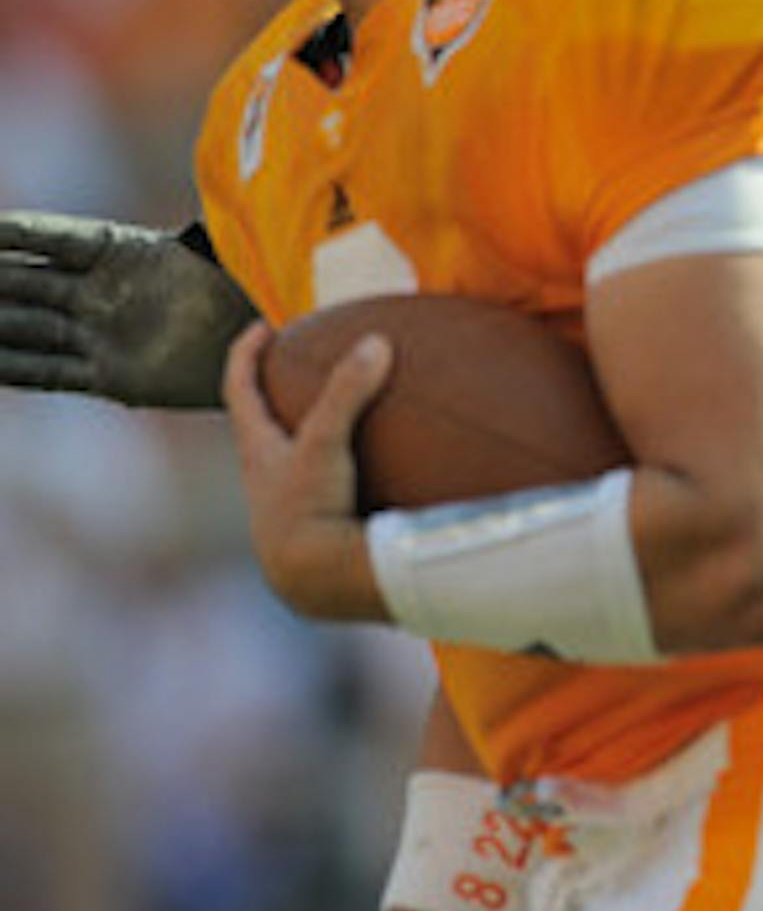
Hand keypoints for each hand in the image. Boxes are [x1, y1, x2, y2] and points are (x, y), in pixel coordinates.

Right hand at [0, 211, 258, 407]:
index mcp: (120, 252)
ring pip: (28, 329)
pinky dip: (14, 368)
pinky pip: (49, 372)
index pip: (53, 238)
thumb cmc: (242, 285)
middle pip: (27, 284)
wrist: (262, 341)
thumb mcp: (214, 244)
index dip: (18, 233)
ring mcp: (102, 334)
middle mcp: (101, 292)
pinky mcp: (111, 377)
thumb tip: (204, 167)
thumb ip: (190, 219)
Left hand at [221, 321, 392, 619]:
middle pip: (258, 423)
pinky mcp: (314, 531)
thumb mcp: (326, 444)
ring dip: (304, 436)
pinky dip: (339, 472)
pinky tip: (374, 475)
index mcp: (256, 450)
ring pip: (288, 460)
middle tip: (298, 367)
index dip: (246, 352)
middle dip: (273, 393)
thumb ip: (349, 392)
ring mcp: (286, 507)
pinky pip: (322, 489)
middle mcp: (263, 477)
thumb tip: (375, 342)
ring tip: (339, 418)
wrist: (316, 583)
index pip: (238, 387)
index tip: (264, 327)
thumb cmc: (309, 511)